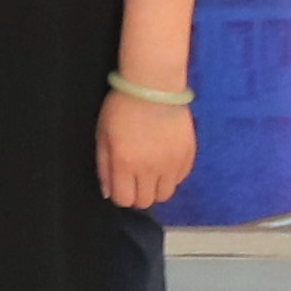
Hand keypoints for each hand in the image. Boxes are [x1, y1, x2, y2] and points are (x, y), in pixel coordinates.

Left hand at [97, 86, 197, 210]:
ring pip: (166, 195)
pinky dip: (171, 177)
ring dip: (155, 188)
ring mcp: (172, 164)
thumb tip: (108, 192)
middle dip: (137, 195)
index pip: (125, 200)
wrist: (154, 88)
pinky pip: (180, 179)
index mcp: (125, 164)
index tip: (119, 185)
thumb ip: (104, 166)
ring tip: (149, 173)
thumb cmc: (121, 109)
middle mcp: (151, 169)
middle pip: (146, 202)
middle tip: (134, 180)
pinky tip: (163, 162)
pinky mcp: (189, 156)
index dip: (120, 195)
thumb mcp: (102, 136)